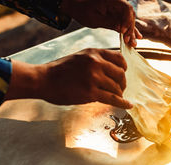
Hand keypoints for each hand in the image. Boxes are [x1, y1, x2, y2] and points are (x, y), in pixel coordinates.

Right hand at [5, 48, 132, 108]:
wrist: (43, 79)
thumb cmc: (60, 71)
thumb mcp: (80, 57)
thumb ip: (96, 60)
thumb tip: (113, 70)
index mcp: (94, 53)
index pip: (120, 59)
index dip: (124, 68)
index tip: (123, 75)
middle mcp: (96, 63)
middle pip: (121, 74)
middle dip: (122, 84)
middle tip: (120, 89)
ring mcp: (94, 77)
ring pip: (117, 88)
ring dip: (119, 94)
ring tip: (116, 98)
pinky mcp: (91, 92)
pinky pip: (113, 99)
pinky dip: (123, 103)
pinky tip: (128, 105)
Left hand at [60, 0, 141, 46]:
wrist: (77, 7)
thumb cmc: (83, 11)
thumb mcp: (94, 19)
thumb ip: (109, 23)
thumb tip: (122, 30)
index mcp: (111, 0)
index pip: (126, 8)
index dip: (127, 20)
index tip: (123, 31)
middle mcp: (117, 2)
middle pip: (130, 15)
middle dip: (130, 29)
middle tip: (129, 41)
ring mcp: (118, 8)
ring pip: (129, 20)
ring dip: (131, 32)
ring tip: (134, 43)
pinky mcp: (117, 14)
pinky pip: (125, 21)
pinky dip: (129, 30)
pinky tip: (136, 37)